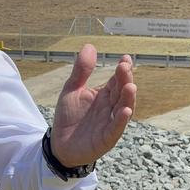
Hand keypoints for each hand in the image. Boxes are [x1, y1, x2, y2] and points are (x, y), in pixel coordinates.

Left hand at [51, 44, 136, 167]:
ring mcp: (110, 123)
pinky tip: (124, 111)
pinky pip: (115, 128)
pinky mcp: (106, 138)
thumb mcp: (72, 90)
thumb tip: (90, 46)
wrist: (59, 143)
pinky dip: (121, 120)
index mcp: (104, 95)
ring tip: (130, 86)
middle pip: (121, 92)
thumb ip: (81, 71)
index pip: (116, 80)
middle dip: (124, 80)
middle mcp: (110, 107)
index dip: (122, 70)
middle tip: (125, 67)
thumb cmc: (68, 116)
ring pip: (123, 109)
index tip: (125, 58)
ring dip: (127, 98)